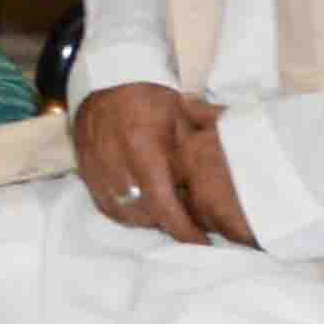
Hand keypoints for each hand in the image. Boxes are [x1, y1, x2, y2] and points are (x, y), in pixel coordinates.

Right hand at [71, 79, 260, 248]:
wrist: (106, 82)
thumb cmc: (150, 98)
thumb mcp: (183, 113)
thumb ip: (204, 141)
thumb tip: (236, 162)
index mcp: (142, 147)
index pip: (163, 203)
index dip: (183, 229)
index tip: (202, 242)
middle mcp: (116, 163)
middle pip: (145, 214)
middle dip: (170, 224)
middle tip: (192, 225)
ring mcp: (97, 171)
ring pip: (126, 214)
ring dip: (149, 220)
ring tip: (169, 213)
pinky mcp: (87, 174)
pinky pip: (108, 208)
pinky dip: (128, 214)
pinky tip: (144, 207)